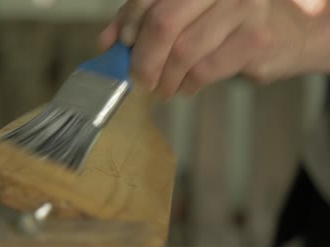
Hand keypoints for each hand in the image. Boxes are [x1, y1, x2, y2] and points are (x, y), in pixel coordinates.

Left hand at [100, 0, 329, 99]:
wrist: (289, 32)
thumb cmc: (228, 21)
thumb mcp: (184, 13)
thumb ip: (143, 20)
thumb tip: (106, 41)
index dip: (129, 22)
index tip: (122, 45)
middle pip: (164, 23)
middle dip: (144, 58)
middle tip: (139, 79)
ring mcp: (241, 7)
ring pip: (183, 51)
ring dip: (165, 78)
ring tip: (162, 89)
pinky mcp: (254, 38)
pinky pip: (205, 69)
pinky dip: (187, 84)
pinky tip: (184, 87)